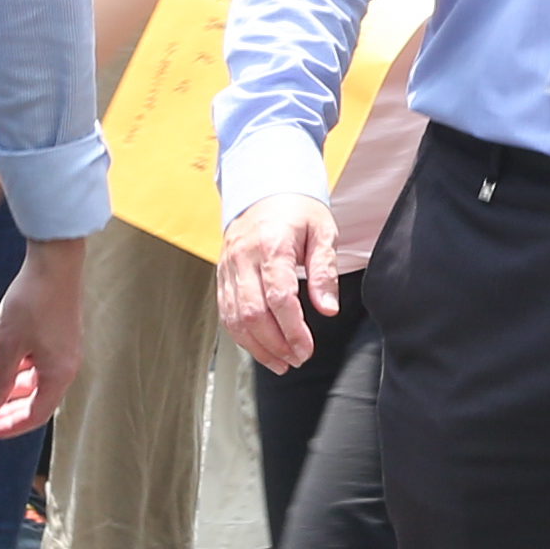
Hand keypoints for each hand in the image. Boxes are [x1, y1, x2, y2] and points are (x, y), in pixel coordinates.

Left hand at [0, 239, 84, 437]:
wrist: (54, 264)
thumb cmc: (32, 304)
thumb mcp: (8, 346)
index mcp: (58, 374)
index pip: (35, 414)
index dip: (10, 426)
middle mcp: (67, 366)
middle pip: (37, 400)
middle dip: (9, 409)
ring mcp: (65, 349)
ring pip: (36, 380)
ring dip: (11, 388)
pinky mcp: (60, 334)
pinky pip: (39, 363)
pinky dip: (19, 370)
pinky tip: (1, 364)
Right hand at [218, 195, 344, 365]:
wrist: (264, 186)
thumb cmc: (297, 209)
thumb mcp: (323, 232)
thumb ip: (325, 271)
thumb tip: (328, 308)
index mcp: (271, 245)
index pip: (279, 297)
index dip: (293, 329)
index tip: (307, 349)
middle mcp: (243, 257)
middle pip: (253, 313)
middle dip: (275, 344)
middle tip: (296, 359)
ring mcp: (228, 266)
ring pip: (235, 317)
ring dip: (257, 346)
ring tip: (280, 362)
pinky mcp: (222, 274)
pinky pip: (226, 312)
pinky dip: (241, 335)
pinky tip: (260, 347)